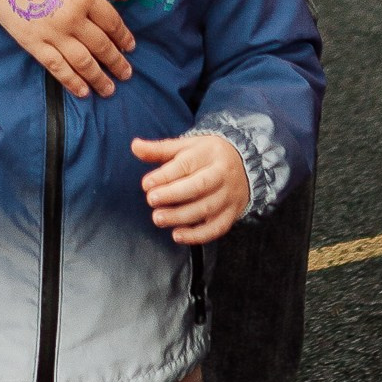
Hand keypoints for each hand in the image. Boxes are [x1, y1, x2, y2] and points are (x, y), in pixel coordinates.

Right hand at [0, 0, 135, 93]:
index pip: (112, 22)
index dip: (124, 36)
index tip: (131, 47)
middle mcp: (72, 18)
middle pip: (101, 46)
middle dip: (116, 62)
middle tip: (126, 74)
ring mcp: (51, 33)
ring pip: (82, 62)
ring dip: (98, 78)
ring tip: (109, 89)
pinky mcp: (32, 43)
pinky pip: (56, 67)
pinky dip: (71, 81)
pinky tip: (82, 91)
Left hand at [133, 131, 248, 244]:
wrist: (246, 164)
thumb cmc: (207, 155)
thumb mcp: (186, 146)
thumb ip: (159, 149)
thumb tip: (135, 146)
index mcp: (208, 154)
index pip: (186, 165)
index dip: (165, 175)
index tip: (146, 184)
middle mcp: (221, 174)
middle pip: (198, 186)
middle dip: (173, 195)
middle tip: (151, 200)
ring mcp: (228, 195)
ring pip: (206, 208)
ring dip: (181, 216)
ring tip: (158, 218)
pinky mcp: (232, 214)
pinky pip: (216, 228)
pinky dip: (197, 235)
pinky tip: (177, 235)